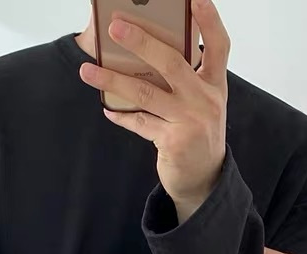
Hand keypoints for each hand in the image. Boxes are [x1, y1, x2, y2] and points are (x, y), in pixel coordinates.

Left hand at [80, 0, 230, 222]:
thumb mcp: (202, 103)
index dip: (208, 20)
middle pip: (172, 63)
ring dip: (113, 81)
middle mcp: (205, 100)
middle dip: (141, 42)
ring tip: (88, 72)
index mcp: (214, 85)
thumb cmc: (198, 134)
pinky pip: (140, 123)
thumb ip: (186, 80)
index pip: (218, 45)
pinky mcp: (173, 142)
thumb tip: (146, 53)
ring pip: (146, 93)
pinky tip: (107, 110)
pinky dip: (122, 116)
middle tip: (115, 27)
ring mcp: (190, 122)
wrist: (204, 180)